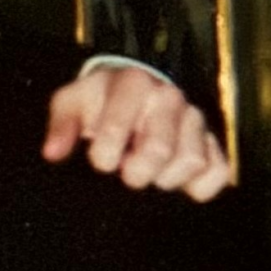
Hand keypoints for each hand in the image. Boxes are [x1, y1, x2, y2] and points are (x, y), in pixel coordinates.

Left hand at [42, 64, 229, 200]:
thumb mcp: (70, 103)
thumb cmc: (98, 101)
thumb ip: (60, 126)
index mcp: (132, 83)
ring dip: (166, 179)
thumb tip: (53, 153)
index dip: (105, 153)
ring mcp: (193, 118)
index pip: (119, 126)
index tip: (100, 162)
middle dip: (138, 171)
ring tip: (149, 176)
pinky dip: (199, 187)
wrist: (131, 91)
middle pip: (160, 148)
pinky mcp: (210, 140)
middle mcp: (168, 97)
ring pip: (192, 160)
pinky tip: (178, 186)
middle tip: (127, 175)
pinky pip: (218, 171)